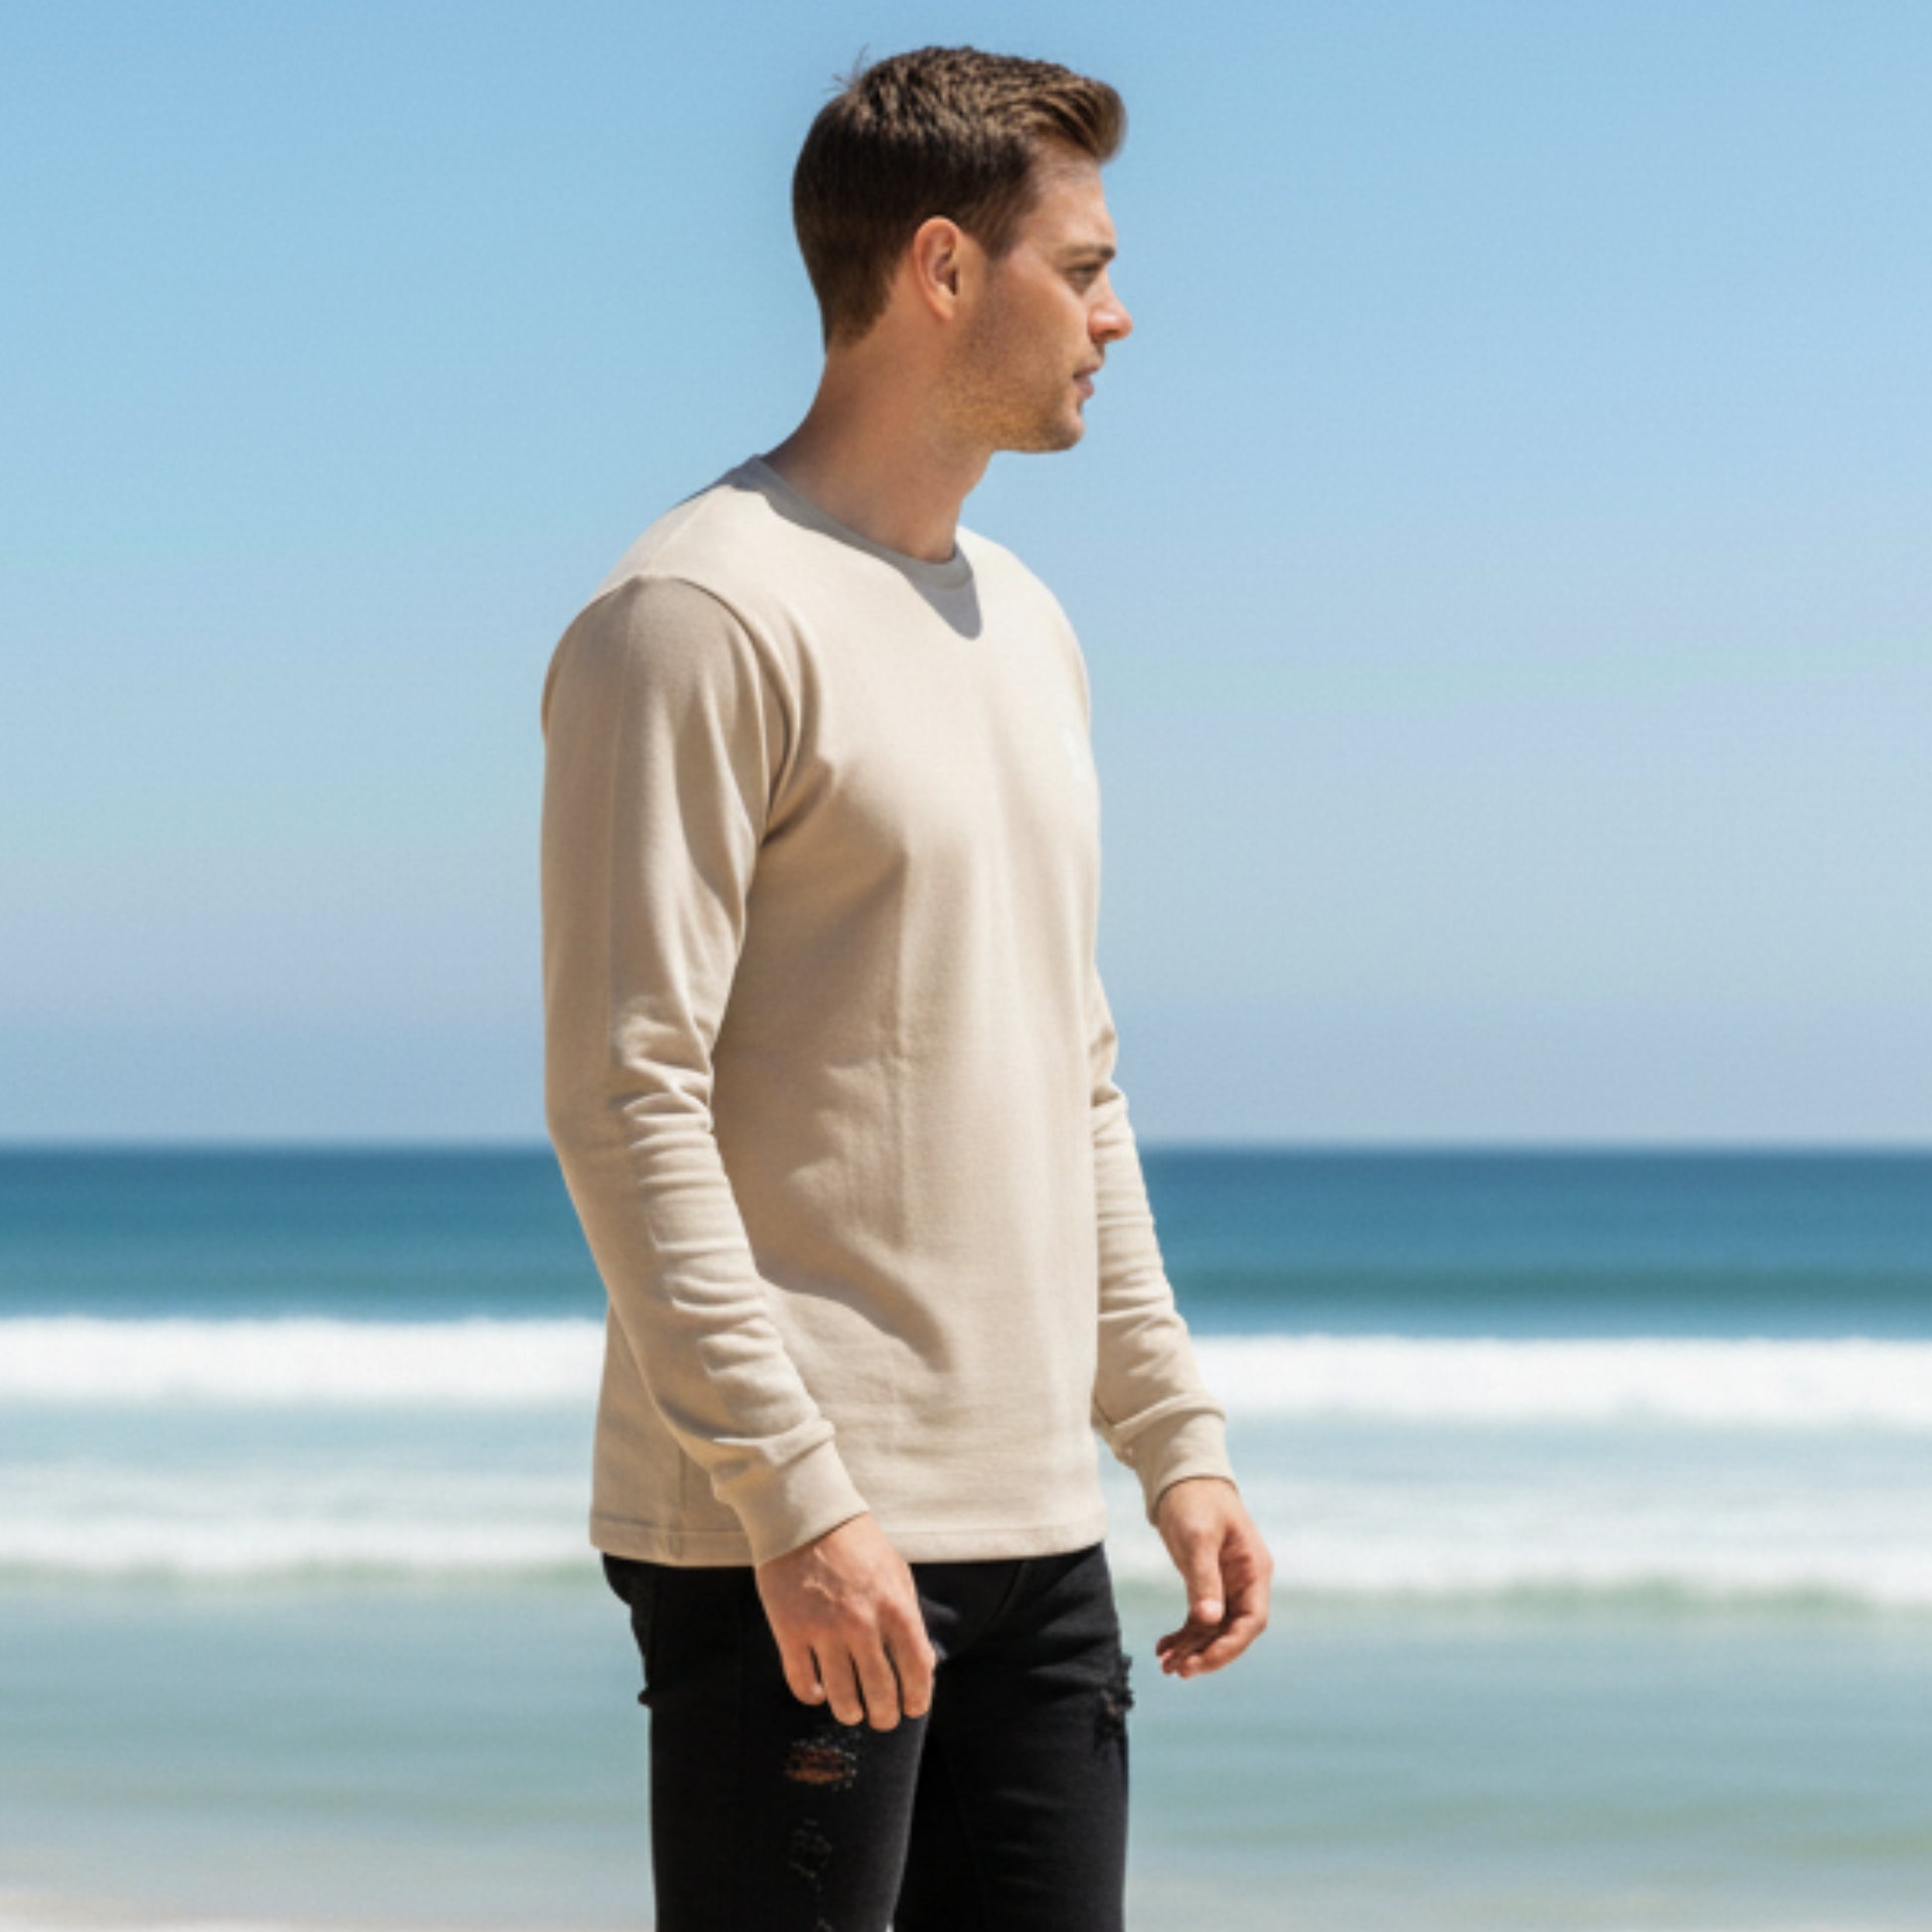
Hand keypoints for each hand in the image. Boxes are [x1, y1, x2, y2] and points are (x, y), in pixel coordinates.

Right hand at [754, 1512, 939, 1729]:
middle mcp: (861, 1624)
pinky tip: (819, 1691)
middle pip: (880, 1693)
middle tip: (882, 1719)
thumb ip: (908, 1616)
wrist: (806, 1516)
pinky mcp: (790, 1632)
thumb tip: (921, 1662)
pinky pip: (803, 1683)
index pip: (917, 1669)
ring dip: (850, 1712)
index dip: (918, 1698)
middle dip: (884, 1716)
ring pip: (842, 1697)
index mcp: (894, 1606)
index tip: (913, 1708)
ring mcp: (824, 1630)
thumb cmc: (856, 1544)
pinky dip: (813, 1695)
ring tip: (852, 1711)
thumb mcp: (896, 1573)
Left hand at [1152, 1475, 1270, 1678]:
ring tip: (1165, 1665)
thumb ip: (1204, 1578)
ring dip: (1192, 1649)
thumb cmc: (1196, 1500)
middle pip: (1232, 1631)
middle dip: (1207, 1654)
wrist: (1183, 1478)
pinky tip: (1163, 1647)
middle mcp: (1245, 1583)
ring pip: (1213, 1629)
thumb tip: (1208, 1620)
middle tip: (1177, 1670)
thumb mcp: (1198, 1537)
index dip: (1229, 1646)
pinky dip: (1183, 1635)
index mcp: (1254, 1571)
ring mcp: (1226, 1586)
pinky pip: (1199, 1619)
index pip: (1251, 1621)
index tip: (1201, 1662)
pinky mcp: (1206, 1585)